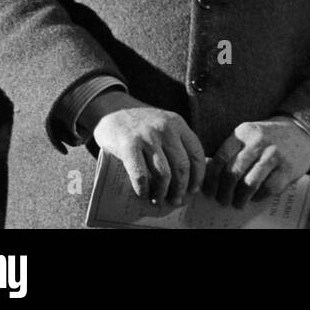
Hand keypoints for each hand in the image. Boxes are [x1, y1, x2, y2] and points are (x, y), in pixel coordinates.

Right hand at [90, 93, 205, 206]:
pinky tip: (143, 194)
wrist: (111, 109)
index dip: (198, 175)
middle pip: (182, 166)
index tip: (194, 189)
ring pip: (164, 173)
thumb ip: (175, 142)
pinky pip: (141, 174)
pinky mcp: (128, 146)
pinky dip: (144, 189)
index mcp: (178, 123)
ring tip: (159, 200)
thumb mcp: (163, 124)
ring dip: (163, 192)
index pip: (196, 152)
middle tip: (177, 200)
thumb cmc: (140, 123)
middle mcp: (165, 128)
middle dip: (181, 188)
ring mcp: (147, 136)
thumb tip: (187, 176)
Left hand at [203, 118, 309, 208]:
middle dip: (224, 192)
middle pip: (232, 173)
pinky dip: (258, 197)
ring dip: (240, 198)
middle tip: (222, 200)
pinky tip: (255, 197)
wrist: (301, 130)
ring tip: (237, 203)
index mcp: (243, 132)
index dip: (211, 179)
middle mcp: (258, 141)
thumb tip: (211, 177)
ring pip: (249, 183)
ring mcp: (274, 154)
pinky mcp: (287, 168)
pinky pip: (267, 188)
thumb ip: (232, 151)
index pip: (220, 158)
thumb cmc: (268, 137)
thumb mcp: (248, 135)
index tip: (209, 191)